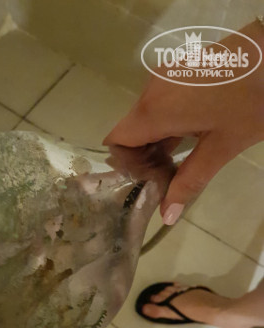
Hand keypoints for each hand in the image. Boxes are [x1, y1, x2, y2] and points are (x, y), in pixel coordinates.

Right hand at [103, 21, 263, 224]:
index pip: (117, 141)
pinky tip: (191, 131)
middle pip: (130, 130)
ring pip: (144, 117)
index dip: (128, 165)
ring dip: (156, 140)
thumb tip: (167, 217)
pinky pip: (158, 102)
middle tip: (169, 174)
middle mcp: (150, 91)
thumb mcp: (221, 148)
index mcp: (155, 110)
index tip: (151, 179)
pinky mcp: (177, 70)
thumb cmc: (250, 102)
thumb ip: (189, 182)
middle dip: (143, 157)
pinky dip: (165, 122)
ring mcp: (164, 76)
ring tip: (182, 156)